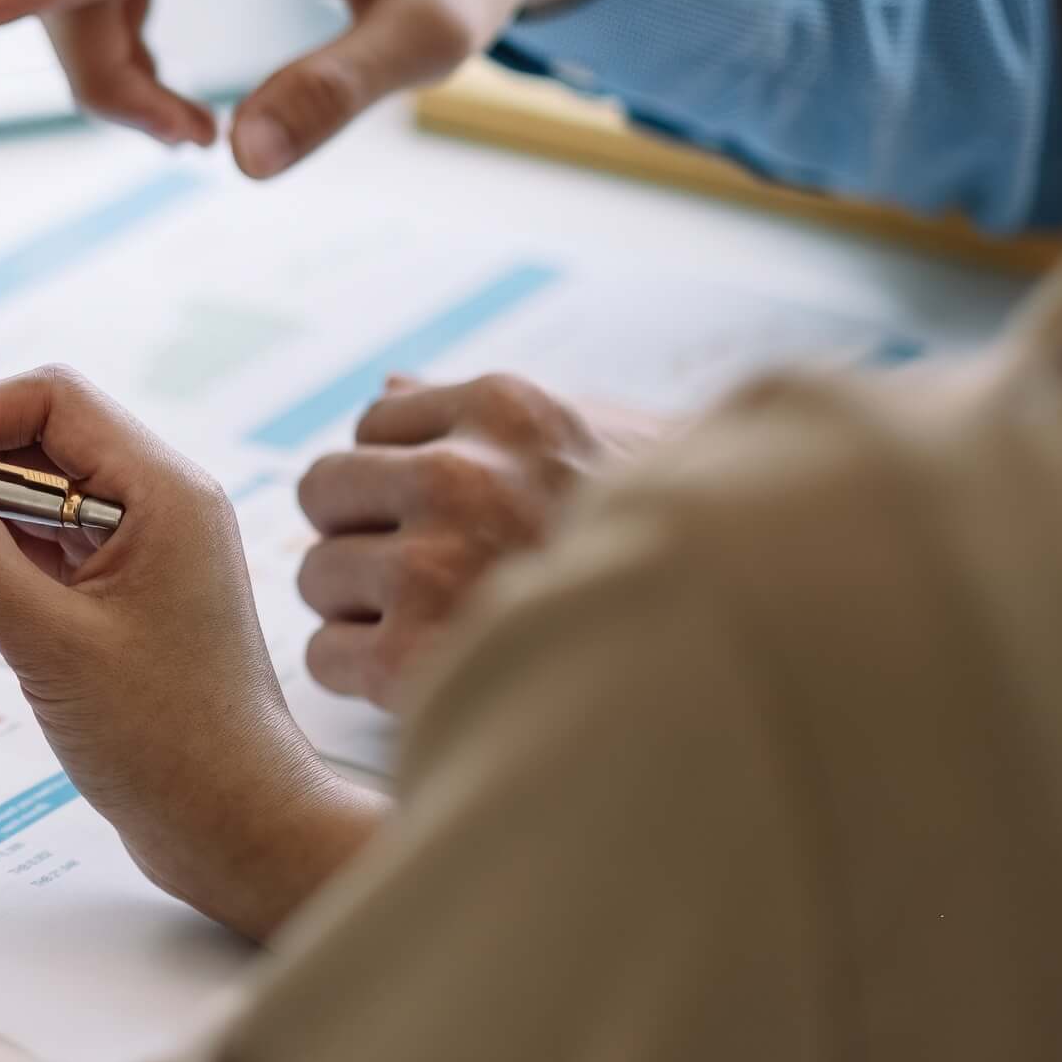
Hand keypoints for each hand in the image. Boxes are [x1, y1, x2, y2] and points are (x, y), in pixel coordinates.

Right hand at [0, 368, 378, 940]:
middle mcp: (154, 507)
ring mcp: (134, 553)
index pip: (48, 404)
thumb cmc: (174, 744)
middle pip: (22, 452)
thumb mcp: (52, 646)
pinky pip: (27, 554)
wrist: (237, 831)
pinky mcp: (114, 598)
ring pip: (15, 506)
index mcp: (163, 495)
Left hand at [296, 373, 670, 706]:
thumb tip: (386, 384)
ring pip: (318, 575)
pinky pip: (326, 655)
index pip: (375, 423)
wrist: (742, 640)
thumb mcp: (598, 443)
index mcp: (506, 411)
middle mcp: (462, 476)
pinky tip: (426, 676)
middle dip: (362, 533)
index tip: (443, 516)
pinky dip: (361, 675)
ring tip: (439, 628)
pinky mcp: (416, 656)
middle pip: (324, 490)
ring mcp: (435, 565)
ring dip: (361, 608)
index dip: (400, 476)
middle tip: (424, 575)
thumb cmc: (675, 546)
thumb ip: (489, 419)